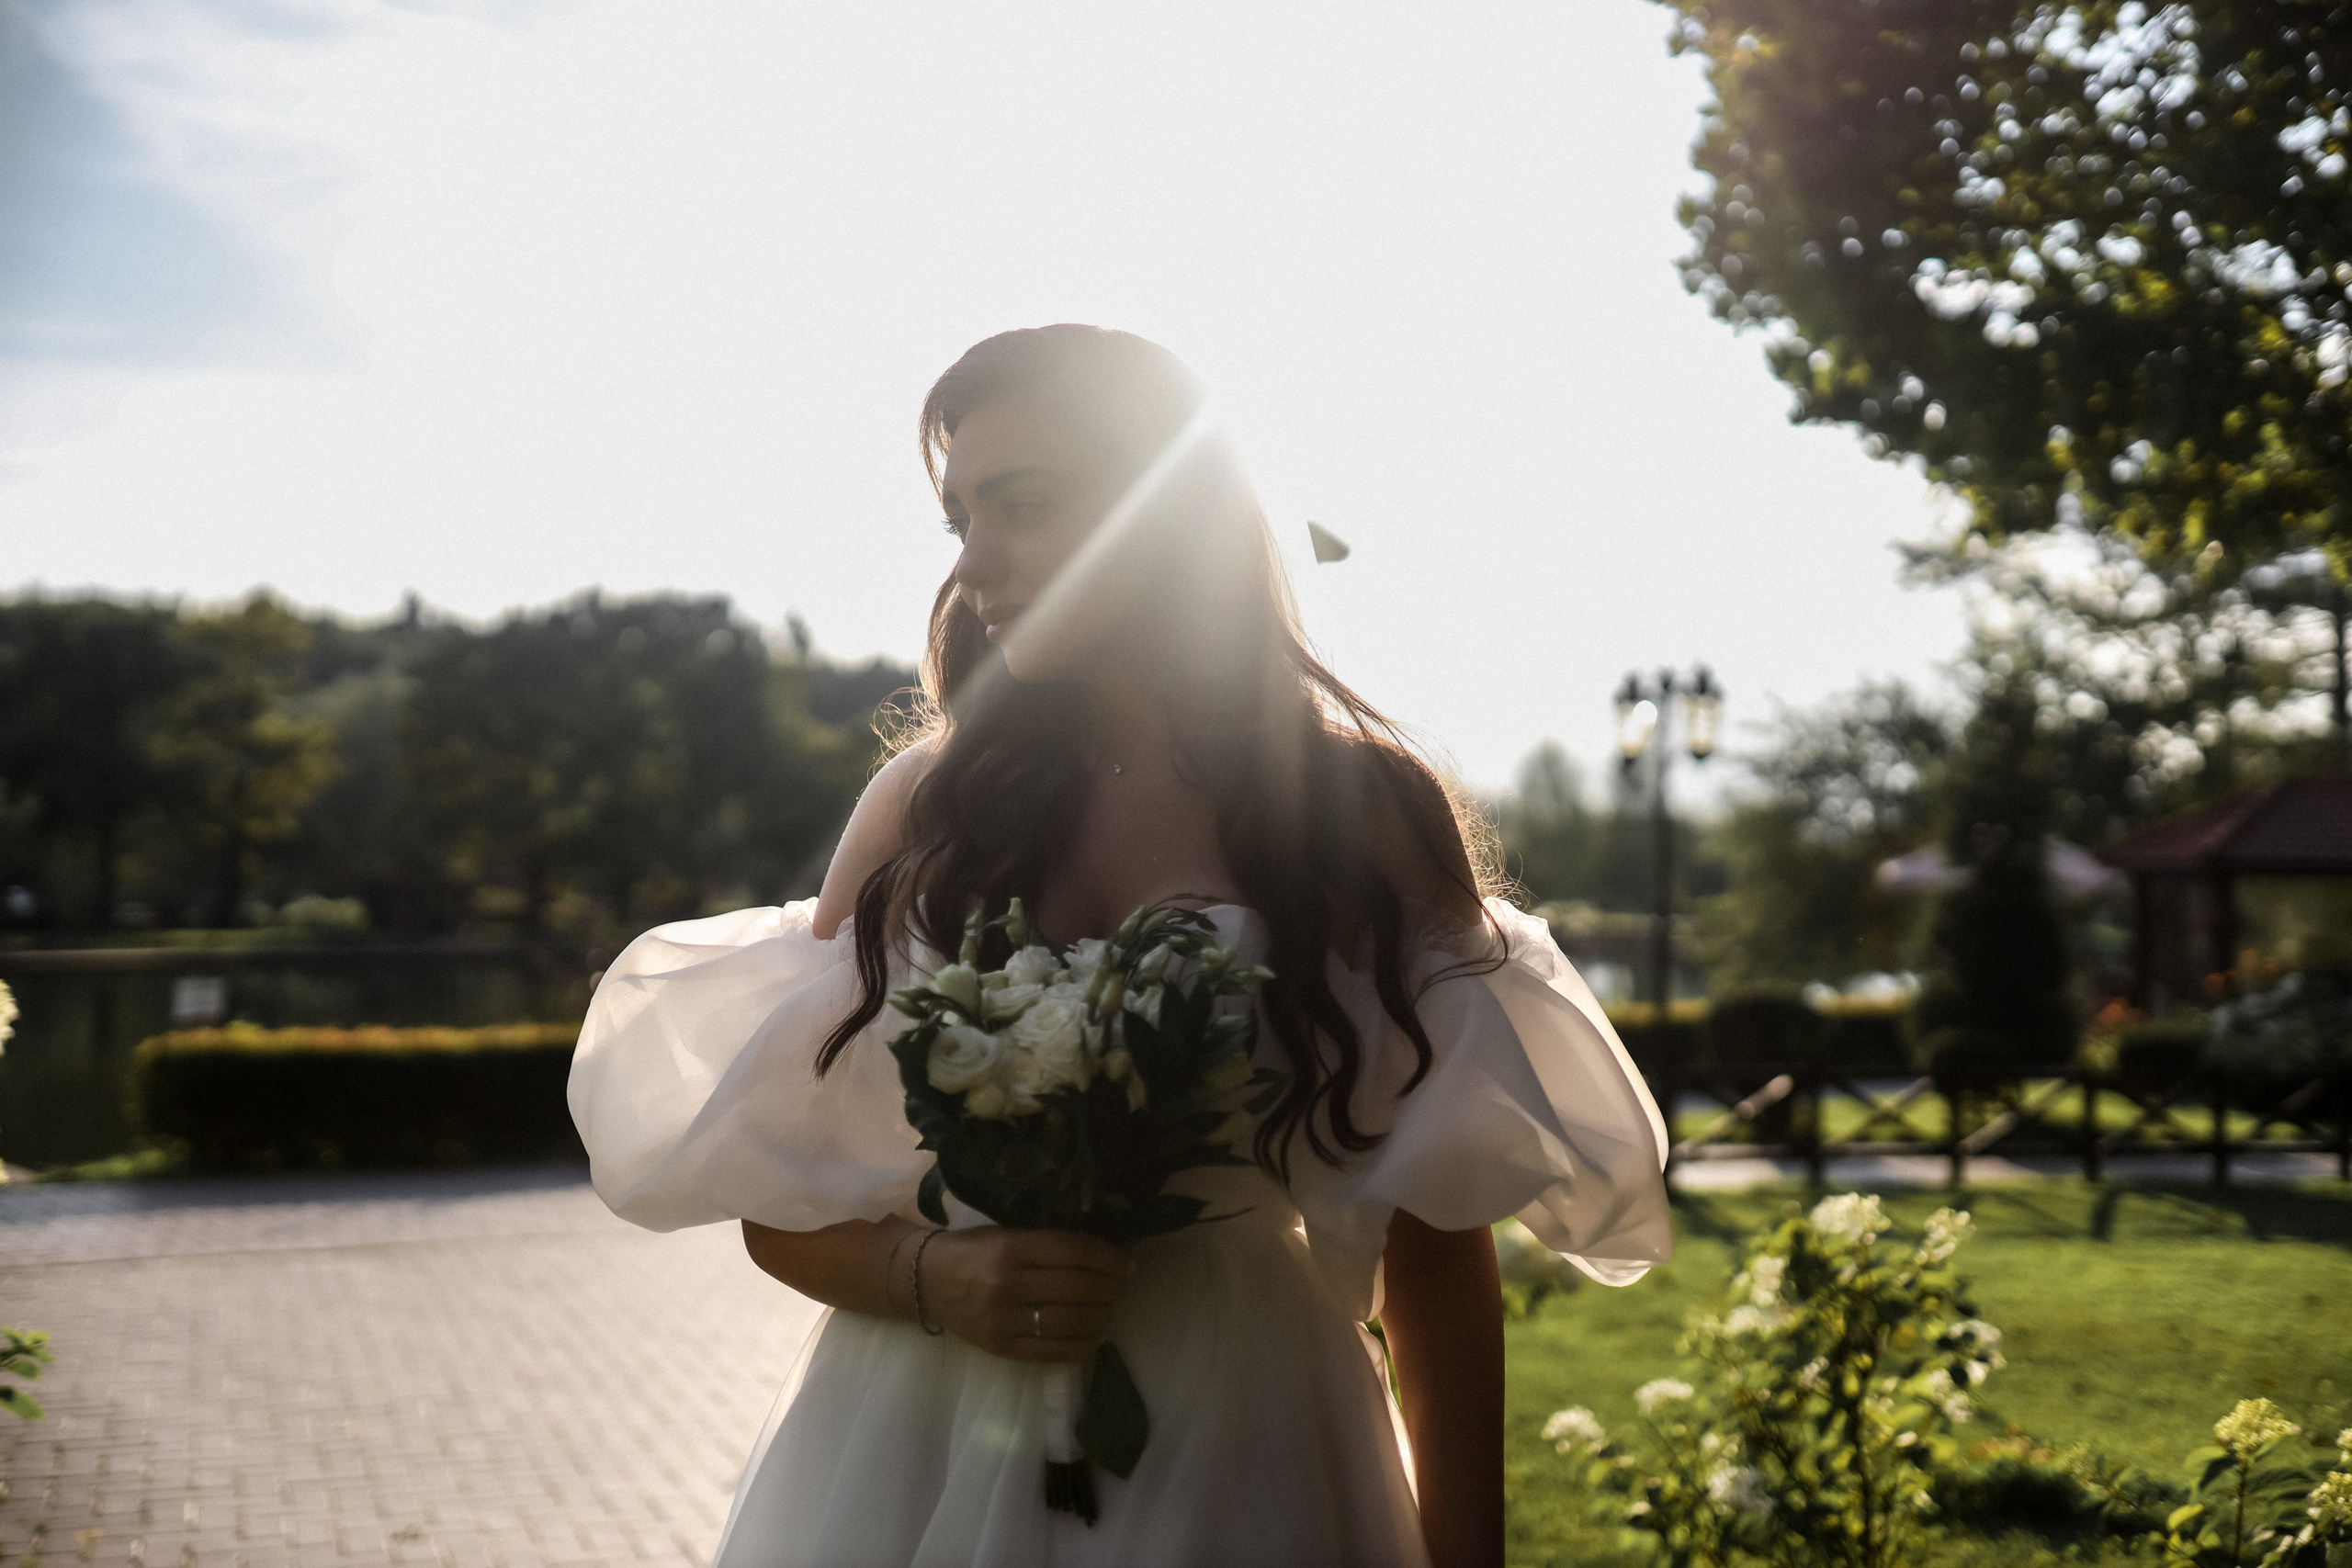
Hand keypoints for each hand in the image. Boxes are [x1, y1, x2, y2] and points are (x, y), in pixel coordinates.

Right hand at [918, 1227, 1129, 1362]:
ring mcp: (1004, 1321)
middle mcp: (1008, 1285)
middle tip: (1125, 1284)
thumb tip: (1106, 1253)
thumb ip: (1049, 1243)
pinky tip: (1096, 1335)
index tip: (1127, 1261)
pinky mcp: (1002, 1348)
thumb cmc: (972, 1250)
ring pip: (1072, 1322)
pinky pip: (1055, 1352)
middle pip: (1079, 1288)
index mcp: (1010, 1247)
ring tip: (1112, 1308)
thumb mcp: (1008, 1233)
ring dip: (1103, 1315)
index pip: (1075, 1251)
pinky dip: (1084, 1345)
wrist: (925, 1281)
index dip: (1109, 1257)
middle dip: (1112, 1287)